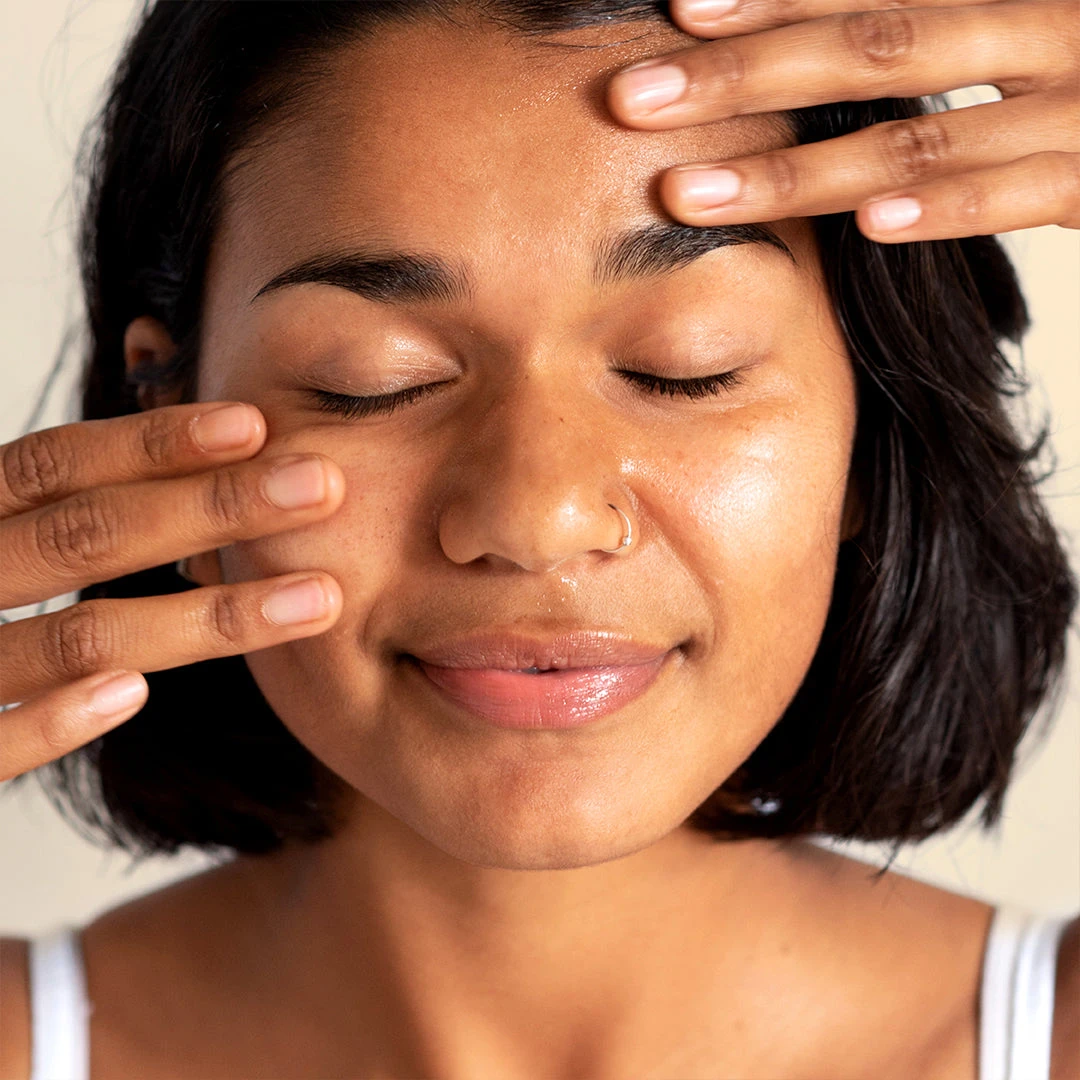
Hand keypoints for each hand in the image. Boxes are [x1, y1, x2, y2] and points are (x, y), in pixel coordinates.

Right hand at [0, 403, 344, 780]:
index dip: (151, 442)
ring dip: (199, 618)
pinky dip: (53, 718)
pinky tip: (135, 695)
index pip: (54, 466)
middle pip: (84, 534)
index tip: (255, 423)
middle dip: (212, 508)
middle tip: (324, 486)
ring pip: (71, 637)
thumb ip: (51, 522)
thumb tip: (177, 469)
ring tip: (318, 601)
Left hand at [607, 0, 1079, 240]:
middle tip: (634, 99)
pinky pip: (1021, 191)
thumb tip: (826, 25)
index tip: (679, 9)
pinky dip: (944, 207)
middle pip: (880, 42)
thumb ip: (943, 14)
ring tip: (692, 195)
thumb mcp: (1030, 17)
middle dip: (747, 75)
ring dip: (800, 170)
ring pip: (924, 135)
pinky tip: (864, 228)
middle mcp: (1053, 17)